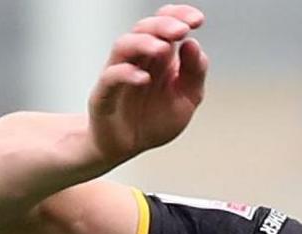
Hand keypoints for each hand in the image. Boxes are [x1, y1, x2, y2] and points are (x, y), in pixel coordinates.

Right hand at [87, 4, 209, 166]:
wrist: (127, 148)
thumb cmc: (153, 121)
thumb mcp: (187, 98)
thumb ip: (194, 73)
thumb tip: (193, 44)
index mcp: (159, 56)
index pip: (165, 23)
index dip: (179, 15)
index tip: (197, 21)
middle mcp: (138, 60)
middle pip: (144, 28)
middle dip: (163, 25)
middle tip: (182, 31)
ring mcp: (119, 74)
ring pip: (124, 45)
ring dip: (144, 43)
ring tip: (163, 50)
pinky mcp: (104, 94)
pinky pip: (111, 77)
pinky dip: (126, 74)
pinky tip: (143, 79)